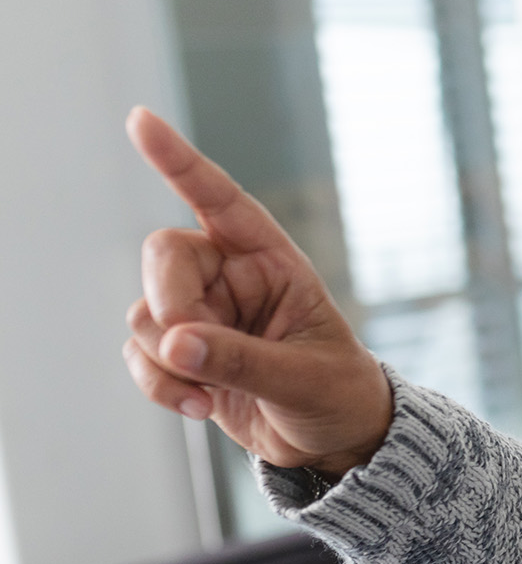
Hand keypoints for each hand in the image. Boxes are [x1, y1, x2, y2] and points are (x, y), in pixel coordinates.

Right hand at [122, 108, 391, 477]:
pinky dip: (159, 384)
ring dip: (167, 359)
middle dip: (168, 302)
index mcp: (274, 262)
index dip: (181, 162)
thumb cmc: (338, 395)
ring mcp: (204, 314)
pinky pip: (142, 354)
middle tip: (187, 345)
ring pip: (146, 313)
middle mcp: (232, 278)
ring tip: (212, 394)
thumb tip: (176, 343)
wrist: (334, 442)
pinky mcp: (183, 353)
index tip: (141, 121)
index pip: (222, 201)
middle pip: (164, 256)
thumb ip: (242, 360)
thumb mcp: (304, 379)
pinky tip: (199, 407)